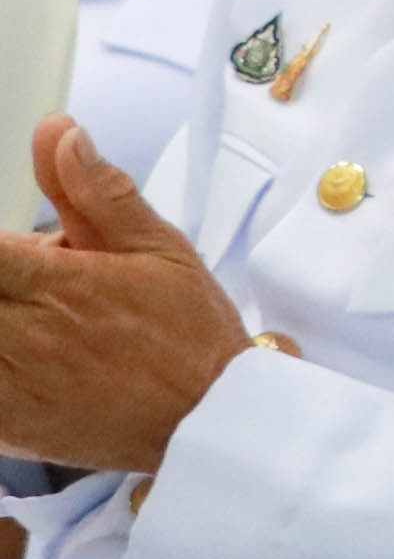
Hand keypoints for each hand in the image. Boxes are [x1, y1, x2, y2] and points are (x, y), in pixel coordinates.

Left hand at [0, 121, 253, 472]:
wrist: (208, 423)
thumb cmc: (190, 335)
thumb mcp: (162, 250)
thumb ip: (99, 192)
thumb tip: (59, 134)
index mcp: (57, 281)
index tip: (10, 250)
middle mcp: (21, 332)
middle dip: (3, 277)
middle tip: (32, 280)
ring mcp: (7, 383)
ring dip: (1, 312)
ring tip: (34, 313)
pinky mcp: (3, 424)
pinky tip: (25, 351)